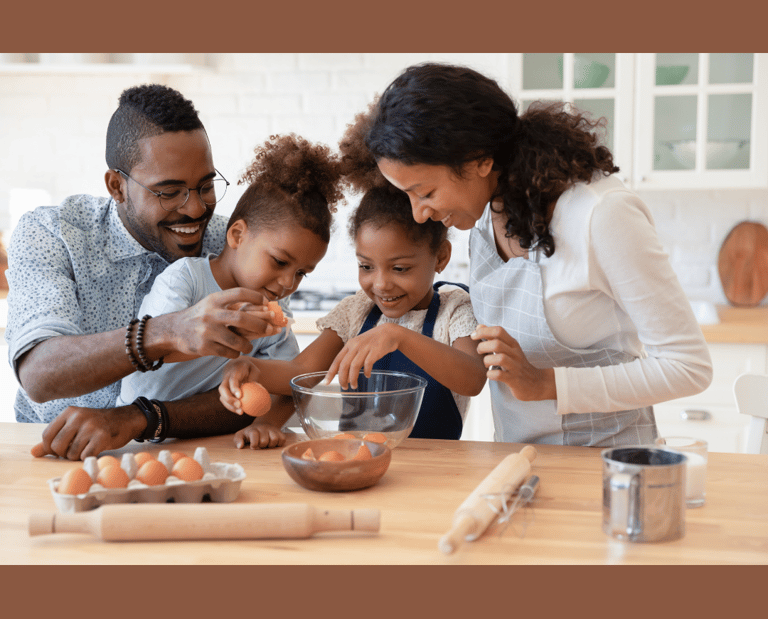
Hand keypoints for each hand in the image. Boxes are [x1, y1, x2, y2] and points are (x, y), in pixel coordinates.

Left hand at [30, 404, 145, 460]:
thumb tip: (33, 452)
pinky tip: (94, 450)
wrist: (125, 419)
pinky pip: (85, 456)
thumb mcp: (74, 426)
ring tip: (86, 449)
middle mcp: (79, 417)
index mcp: (69, 412)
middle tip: (74, 450)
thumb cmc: (97, 425)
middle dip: (63, 454)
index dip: (50, 447)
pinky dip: (88, 457)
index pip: (47, 435)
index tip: (60, 449)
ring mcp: (91, 426)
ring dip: (77, 456)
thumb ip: (53, 438)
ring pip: (71, 453)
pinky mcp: (102, 437)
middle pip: (57, 446)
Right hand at [160, 288, 281, 361]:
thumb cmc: (200, 316)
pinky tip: (235, 352)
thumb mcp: (211, 304)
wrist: (174, 330)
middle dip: (259, 325)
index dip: (255, 296)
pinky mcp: (204, 347)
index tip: (266, 303)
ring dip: (247, 345)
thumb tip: (263, 307)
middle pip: (241, 318)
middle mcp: (210, 314)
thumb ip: (231, 305)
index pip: (239, 293)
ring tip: (249, 346)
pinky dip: (235, 353)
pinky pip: (227, 352)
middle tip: (268, 329)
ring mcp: (207, 331)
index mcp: (214, 300)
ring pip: (237, 341)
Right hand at [218, 357, 261, 414]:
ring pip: (222, 396)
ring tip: (241, 412)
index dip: (234, 388)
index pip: (232, 380)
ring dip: (230, 406)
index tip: (240, 396)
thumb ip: (254, 378)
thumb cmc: (248, 368)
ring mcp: (223, 385)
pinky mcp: (224, 392)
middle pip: (222, 389)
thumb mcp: (253, 370)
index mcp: (234, 371)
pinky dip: (231, 407)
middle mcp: (226, 378)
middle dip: (229, 399)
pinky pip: (225, 400)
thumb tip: (258, 387)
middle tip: (239, 406)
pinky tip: (240, 411)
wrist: (235, 366)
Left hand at [233, 420, 286, 448]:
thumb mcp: (241, 435)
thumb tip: (240, 446)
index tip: (253, 446)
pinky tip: (273, 442)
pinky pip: (282, 440)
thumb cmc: (250, 433)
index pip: (254, 436)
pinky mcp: (280, 432)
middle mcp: (263, 428)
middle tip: (260, 444)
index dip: (254, 444)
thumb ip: (238, 440)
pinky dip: (278, 443)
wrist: (263, 424)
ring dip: (270, 445)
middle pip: (264, 441)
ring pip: (274, 440)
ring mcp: (272, 430)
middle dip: (262, 445)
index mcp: (253, 430)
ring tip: (267, 444)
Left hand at [324, 323, 403, 388]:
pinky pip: (368, 364)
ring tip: (354, 386)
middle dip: (342, 378)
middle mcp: (355, 346)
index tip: (326, 382)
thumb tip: (344, 374)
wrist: (389, 332)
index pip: (337, 360)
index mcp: (349, 345)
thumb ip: (351, 357)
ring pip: (354, 366)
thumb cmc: (372, 341)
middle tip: (344, 387)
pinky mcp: (375, 351)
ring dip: (353, 378)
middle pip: (344, 365)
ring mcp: (365, 348)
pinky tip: (367, 375)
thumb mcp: (358, 345)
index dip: (330, 372)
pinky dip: (366, 372)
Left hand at [470, 324, 556, 400]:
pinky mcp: (514, 380)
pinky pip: (500, 375)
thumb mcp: (507, 348)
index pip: (499, 331)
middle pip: (497, 344)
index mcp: (513, 344)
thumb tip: (479, 326)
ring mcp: (515, 367)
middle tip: (479, 351)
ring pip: (499, 359)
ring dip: (487, 360)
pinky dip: (491, 374)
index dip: (484, 331)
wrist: (536, 383)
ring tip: (486, 363)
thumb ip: (493, 337)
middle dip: (483, 346)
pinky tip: (490, 374)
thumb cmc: (516, 364)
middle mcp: (515, 354)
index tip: (473, 336)